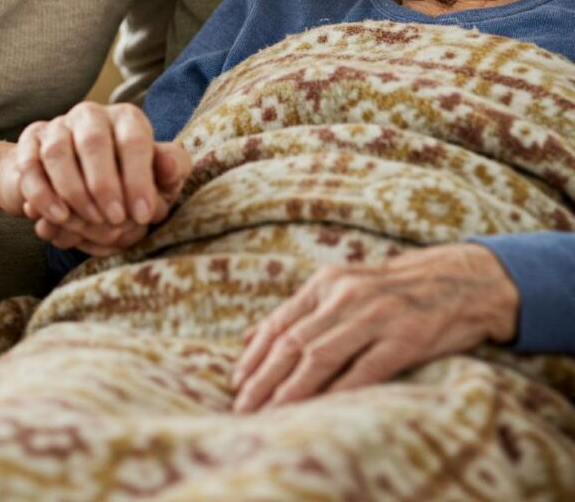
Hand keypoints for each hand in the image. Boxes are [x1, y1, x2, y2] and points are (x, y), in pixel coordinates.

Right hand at [16, 101, 189, 253]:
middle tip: (115, 219)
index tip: (142, 214)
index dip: (138, 179)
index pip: (133, 140)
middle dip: (105, 185)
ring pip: (58, 152)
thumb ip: (170, 170)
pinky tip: (59, 217)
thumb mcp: (156, 178)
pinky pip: (30, 166)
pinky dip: (43, 194)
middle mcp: (90, 115)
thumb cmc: (126, 181)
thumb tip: (170, 166)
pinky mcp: (29, 144)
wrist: (76, 186)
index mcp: (126, 118)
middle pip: (93, 141)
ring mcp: (56, 127)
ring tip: (90, 220)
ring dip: (74, 190)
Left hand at [230, 243, 518, 412]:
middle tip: (244, 405)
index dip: (256, 355)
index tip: (236, 381)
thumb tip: (249, 337)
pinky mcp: (405, 339)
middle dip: (265, 377)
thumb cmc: (391, 292)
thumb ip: (300, 312)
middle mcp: (345, 296)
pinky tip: (321, 409)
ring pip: (321, 356)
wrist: (456, 281)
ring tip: (272, 412)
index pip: (280, 322)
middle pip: (294, 342)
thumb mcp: (341, 289)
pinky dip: (339, 390)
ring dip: (292, 388)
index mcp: (325, 283)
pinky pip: (365, 369)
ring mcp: (375, 316)